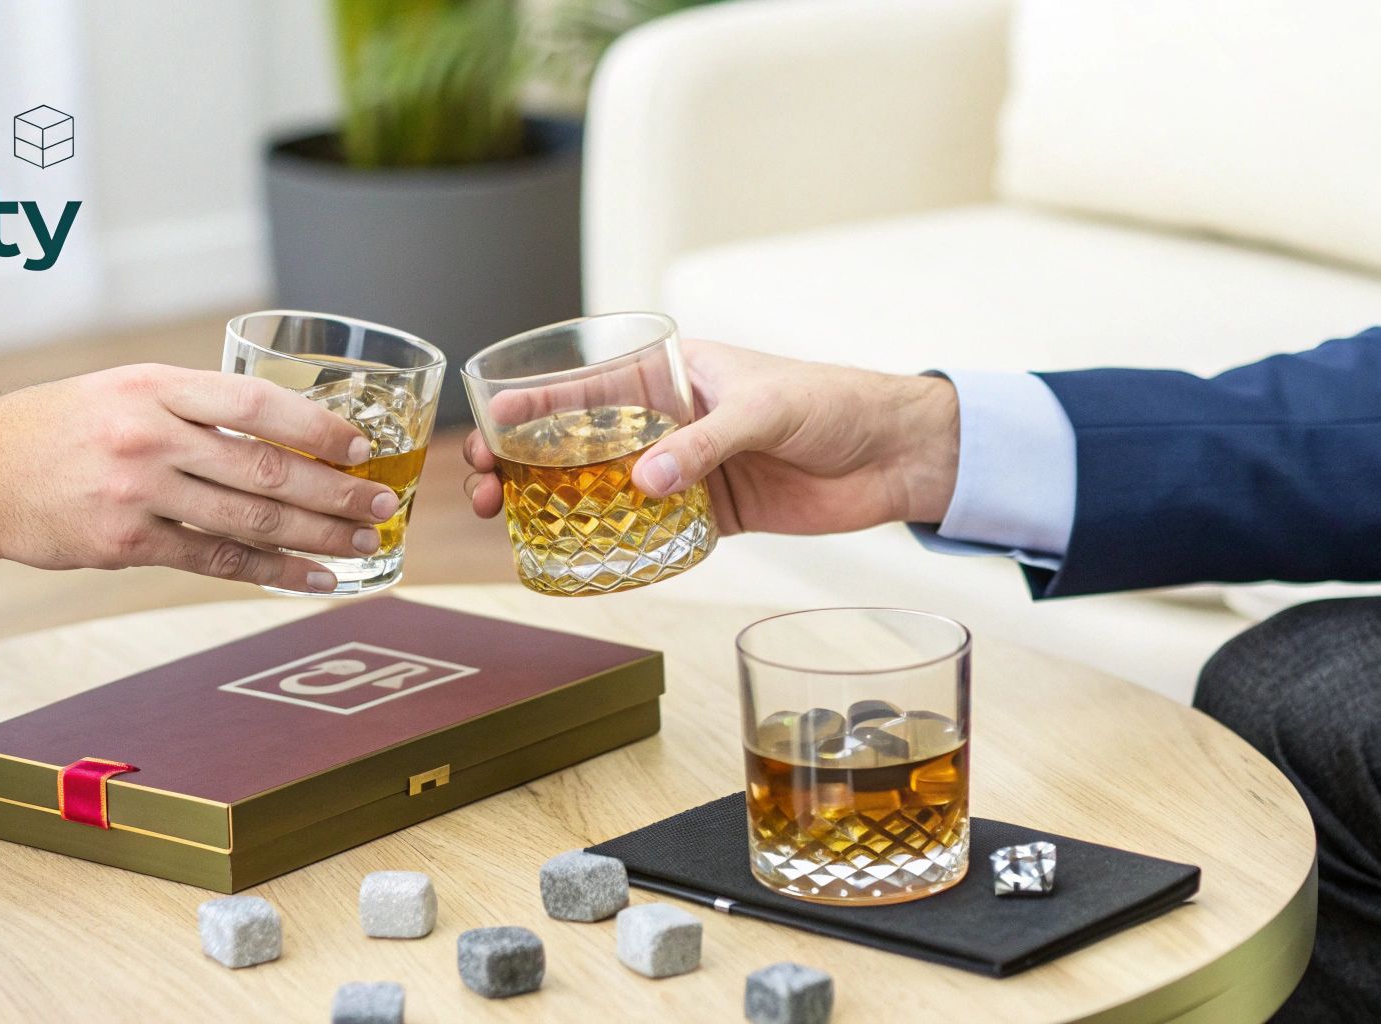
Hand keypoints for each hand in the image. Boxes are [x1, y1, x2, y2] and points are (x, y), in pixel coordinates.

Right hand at [0, 364, 399, 592]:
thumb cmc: (56, 427)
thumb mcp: (122, 388)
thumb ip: (193, 404)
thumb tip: (281, 432)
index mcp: (153, 385)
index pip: (254, 403)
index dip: (317, 427)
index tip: (361, 446)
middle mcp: (149, 435)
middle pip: (264, 467)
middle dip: (335, 490)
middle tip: (383, 503)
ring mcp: (138, 493)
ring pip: (250, 517)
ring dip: (318, 535)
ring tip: (365, 542)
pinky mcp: (127, 544)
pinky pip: (218, 560)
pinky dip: (274, 571)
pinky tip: (316, 577)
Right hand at [462, 340, 959, 534]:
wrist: (897, 455)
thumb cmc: (835, 403)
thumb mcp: (764, 411)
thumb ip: (703, 444)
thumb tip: (643, 483)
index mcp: (675, 373)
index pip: (588, 384)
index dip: (531, 404)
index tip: (489, 425)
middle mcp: (670, 419)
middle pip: (579, 442)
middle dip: (524, 462)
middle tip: (483, 488)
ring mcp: (687, 468)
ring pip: (604, 488)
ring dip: (557, 506)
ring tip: (509, 523)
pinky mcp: (713, 512)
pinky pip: (651, 531)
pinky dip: (616, 545)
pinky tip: (579, 560)